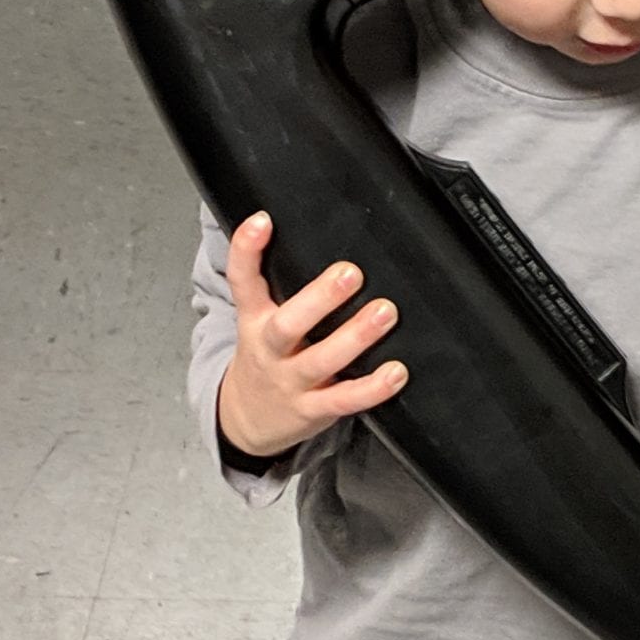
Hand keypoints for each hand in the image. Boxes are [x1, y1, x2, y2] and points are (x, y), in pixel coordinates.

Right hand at [217, 211, 407, 461]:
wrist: (247, 419)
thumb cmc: (267, 357)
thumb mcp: (258, 319)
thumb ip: (278, 282)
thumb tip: (309, 226)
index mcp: (254, 320)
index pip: (243, 281)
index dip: (246, 250)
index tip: (262, 220)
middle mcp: (270, 349)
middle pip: (287, 323)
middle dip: (319, 297)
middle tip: (350, 272)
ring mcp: (290, 381)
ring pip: (321, 360)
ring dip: (355, 336)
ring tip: (385, 312)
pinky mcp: (312, 409)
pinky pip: (344, 399)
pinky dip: (372, 388)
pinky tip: (396, 372)